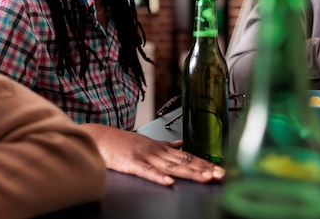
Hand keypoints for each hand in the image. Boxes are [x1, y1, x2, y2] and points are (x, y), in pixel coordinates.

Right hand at [81, 124, 224, 185]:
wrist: (99, 137)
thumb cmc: (120, 142)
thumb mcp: (146, 141)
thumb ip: (165, 145)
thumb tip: (180, 144)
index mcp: (160, 147)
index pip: (187, 155)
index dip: (204, 162)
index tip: (220, 169)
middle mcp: (155, 151)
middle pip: (183, 161)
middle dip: (203, 168)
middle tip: (220, 175)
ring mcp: (144, 157)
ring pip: (171, 166)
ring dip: (189, 172)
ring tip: (204, 178)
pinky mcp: (131, 164)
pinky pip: (147, 171)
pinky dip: (158, 176)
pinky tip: (169, 182)